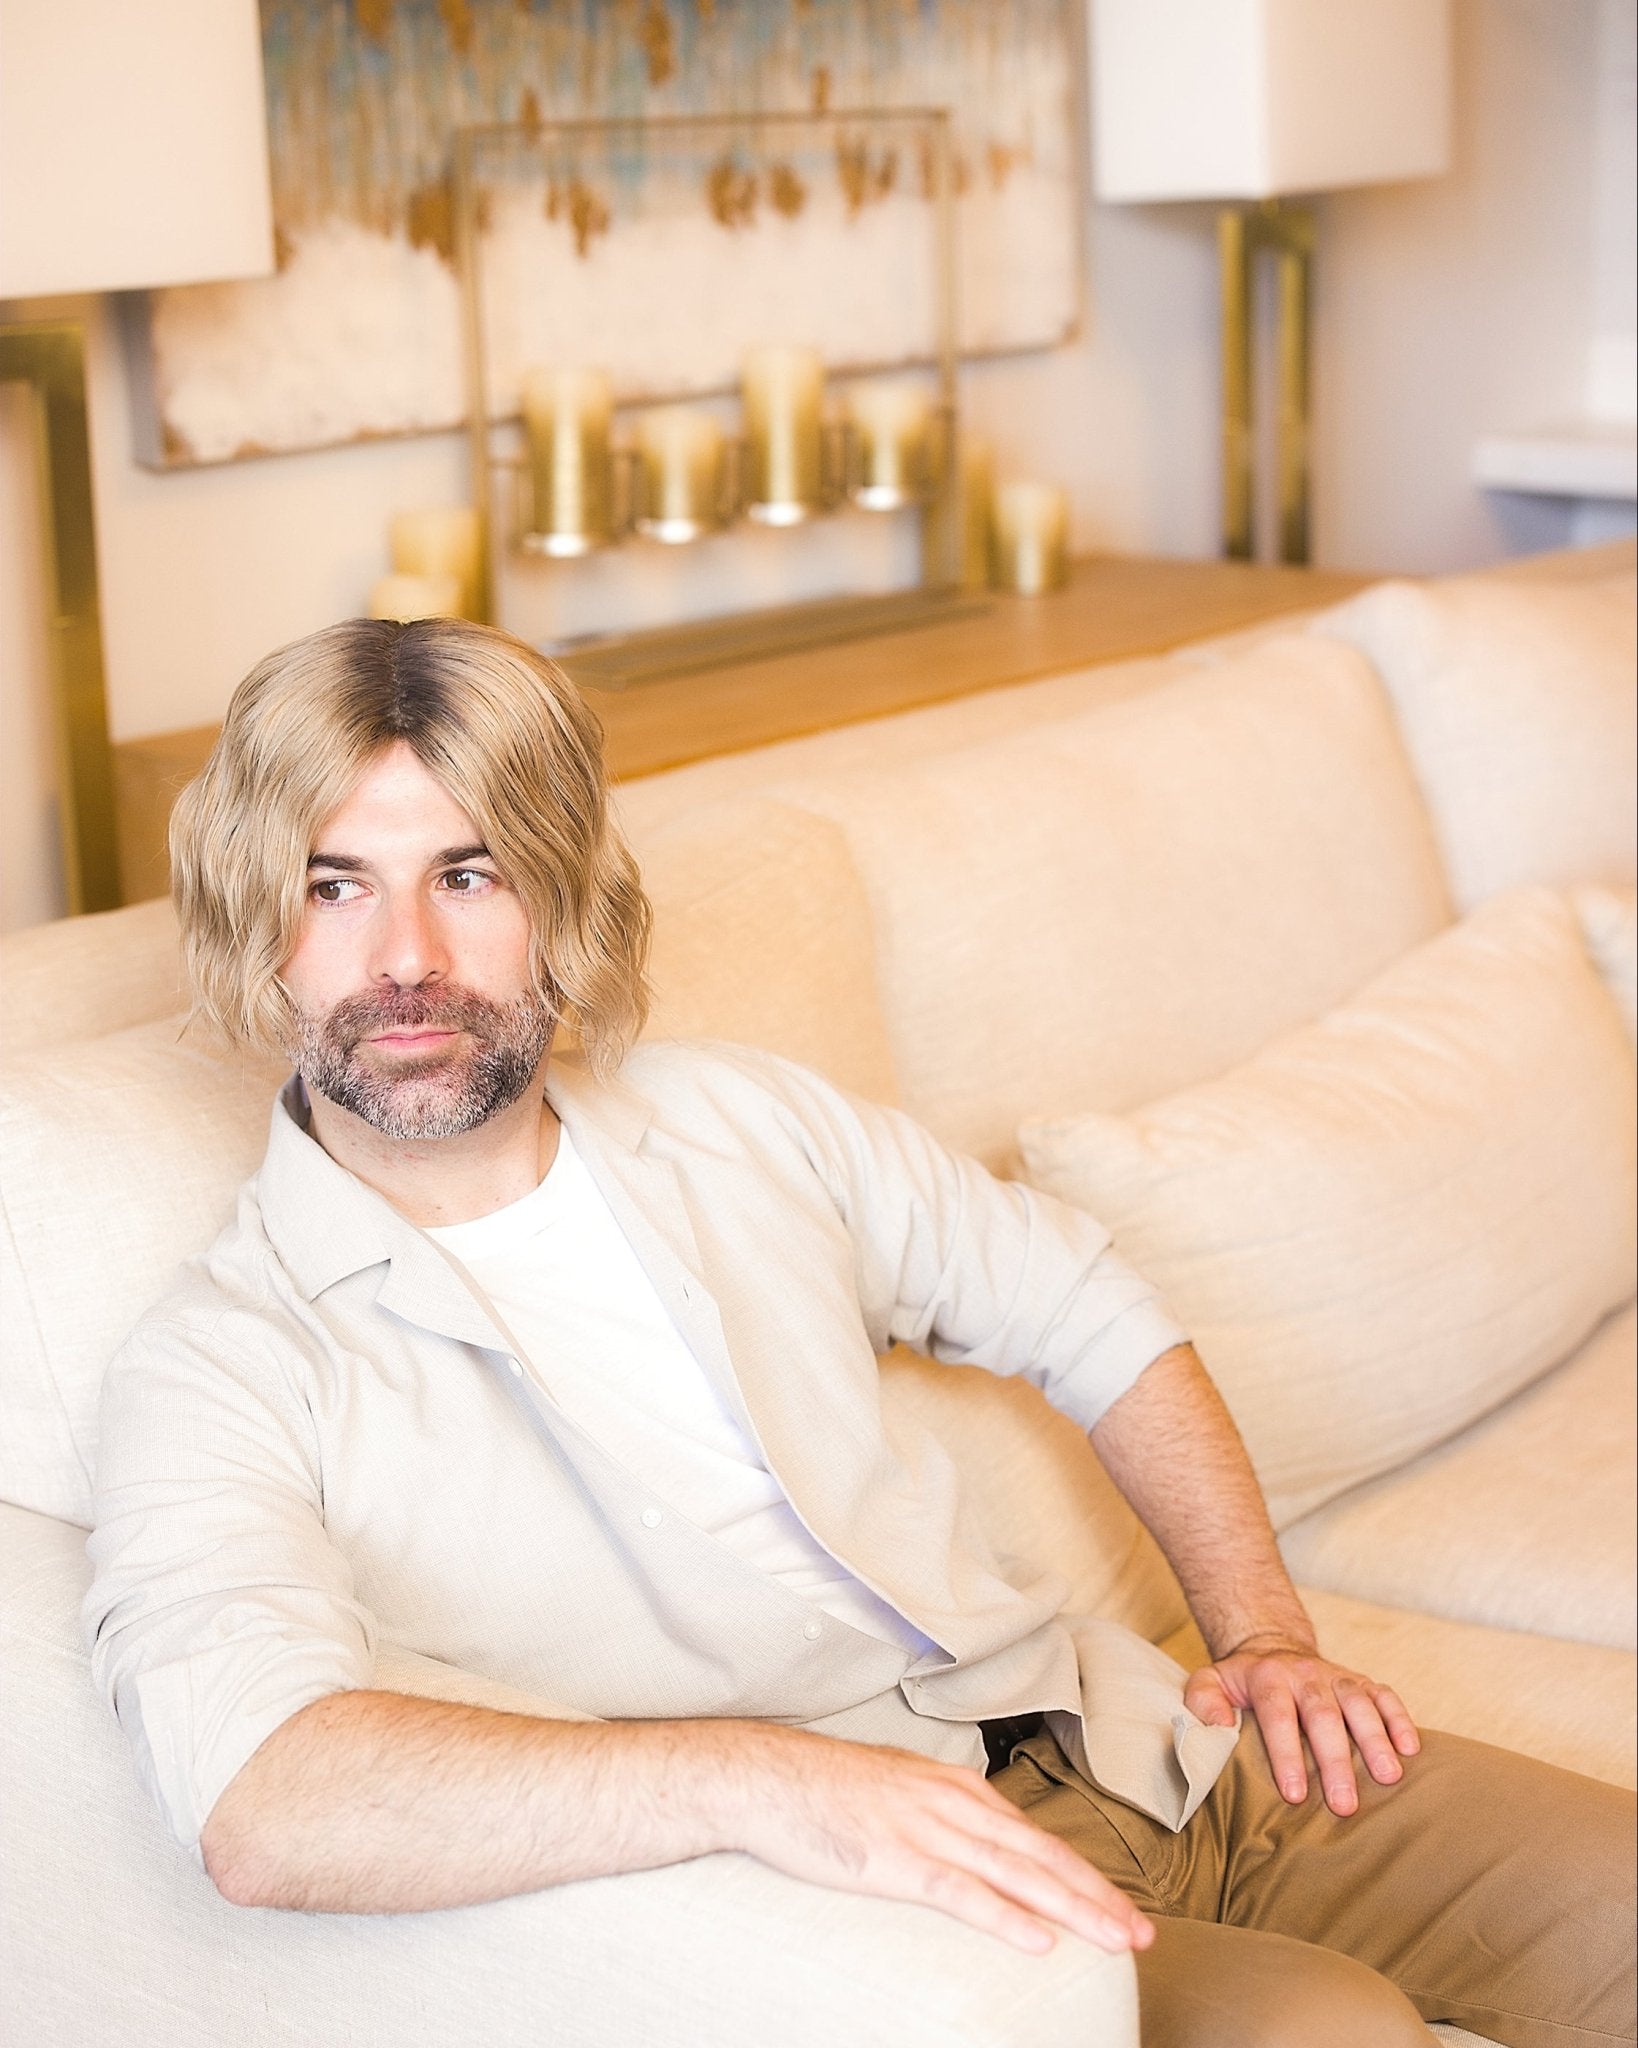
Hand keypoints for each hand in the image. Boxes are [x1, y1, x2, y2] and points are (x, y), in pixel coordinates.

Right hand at [723, 1723, 1153, 1957]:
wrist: (768, 1776)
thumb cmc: (826, 1788)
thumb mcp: (898, 1789)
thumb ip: (941, 1812)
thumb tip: (976, 1841)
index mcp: (956, 1786)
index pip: (1035, 1838)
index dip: (1083, 1875)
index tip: (1120, 1907)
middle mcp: (953, 1803)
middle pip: (1041, 1856)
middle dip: (1097, 1898)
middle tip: (1143, 1934)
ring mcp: (927, 1830)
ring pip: (1018, 1874)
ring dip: (1074, 1910)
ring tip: (1117, 1940)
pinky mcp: (897, 1860)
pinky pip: (962, 1893)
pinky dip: (1006, 1917)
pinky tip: (1040, 1940)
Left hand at [1184, 1636, 1419, 1816]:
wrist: (1273, 1647)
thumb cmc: (1242, 1681)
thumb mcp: (1210, 1682)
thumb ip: (1203, 1701)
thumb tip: (1217, 1726)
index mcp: (1267, 1677)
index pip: (1278, 1715)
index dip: (1286, 1754)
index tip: (1295, 1794)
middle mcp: (1305, 1673)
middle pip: (1323, 1714)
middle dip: (1335, 1760)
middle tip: (1344, 1804)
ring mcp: (1337, 1676)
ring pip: (1359, 1703)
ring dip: (1375, 1740)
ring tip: (1389, 1778)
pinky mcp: (1361, 1681)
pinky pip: (1385, 1696)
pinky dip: (1400, 1719)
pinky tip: (1411, 1750)